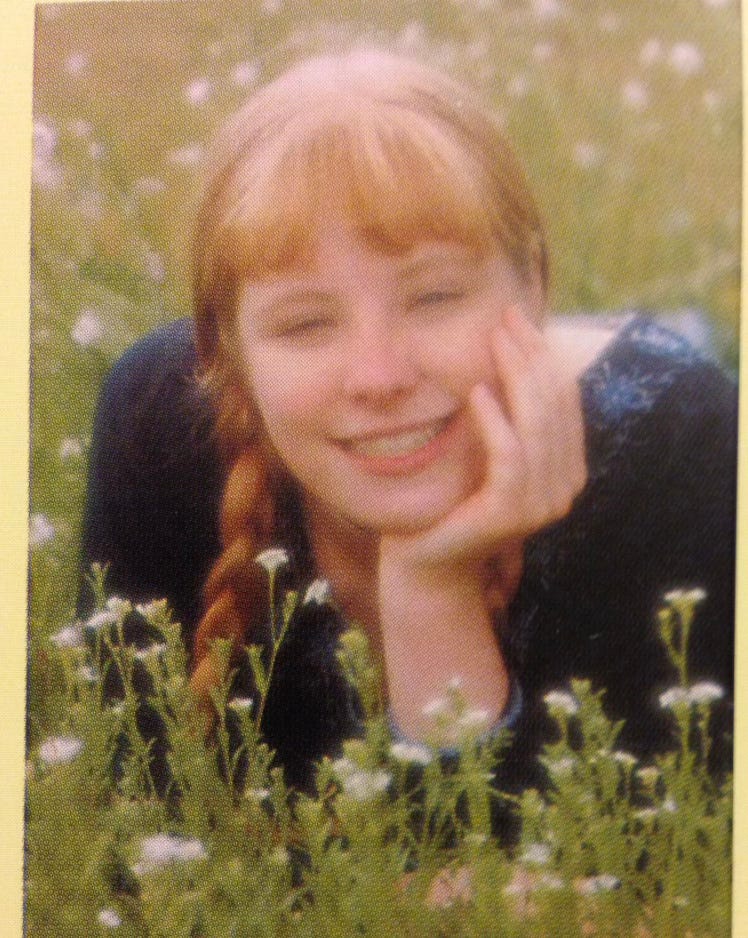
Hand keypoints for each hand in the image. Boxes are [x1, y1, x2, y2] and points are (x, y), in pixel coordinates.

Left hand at [382, 305, 586, 573]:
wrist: (430, 555)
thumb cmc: (455, 495)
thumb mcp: (488, 445)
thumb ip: (511, 412)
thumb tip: (514, 347)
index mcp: (568, 467)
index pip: (565, 398)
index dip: (544, 354)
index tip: (519, 317)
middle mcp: (566, 486)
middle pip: (555, 405)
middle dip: (532, 354)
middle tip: (507, 317)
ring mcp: (543, 503)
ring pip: (537, 425)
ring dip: (516, 376)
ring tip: (494, 341)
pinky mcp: (511, 513)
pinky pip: (510, 457)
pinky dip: (496, 421)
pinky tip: (477, 393)